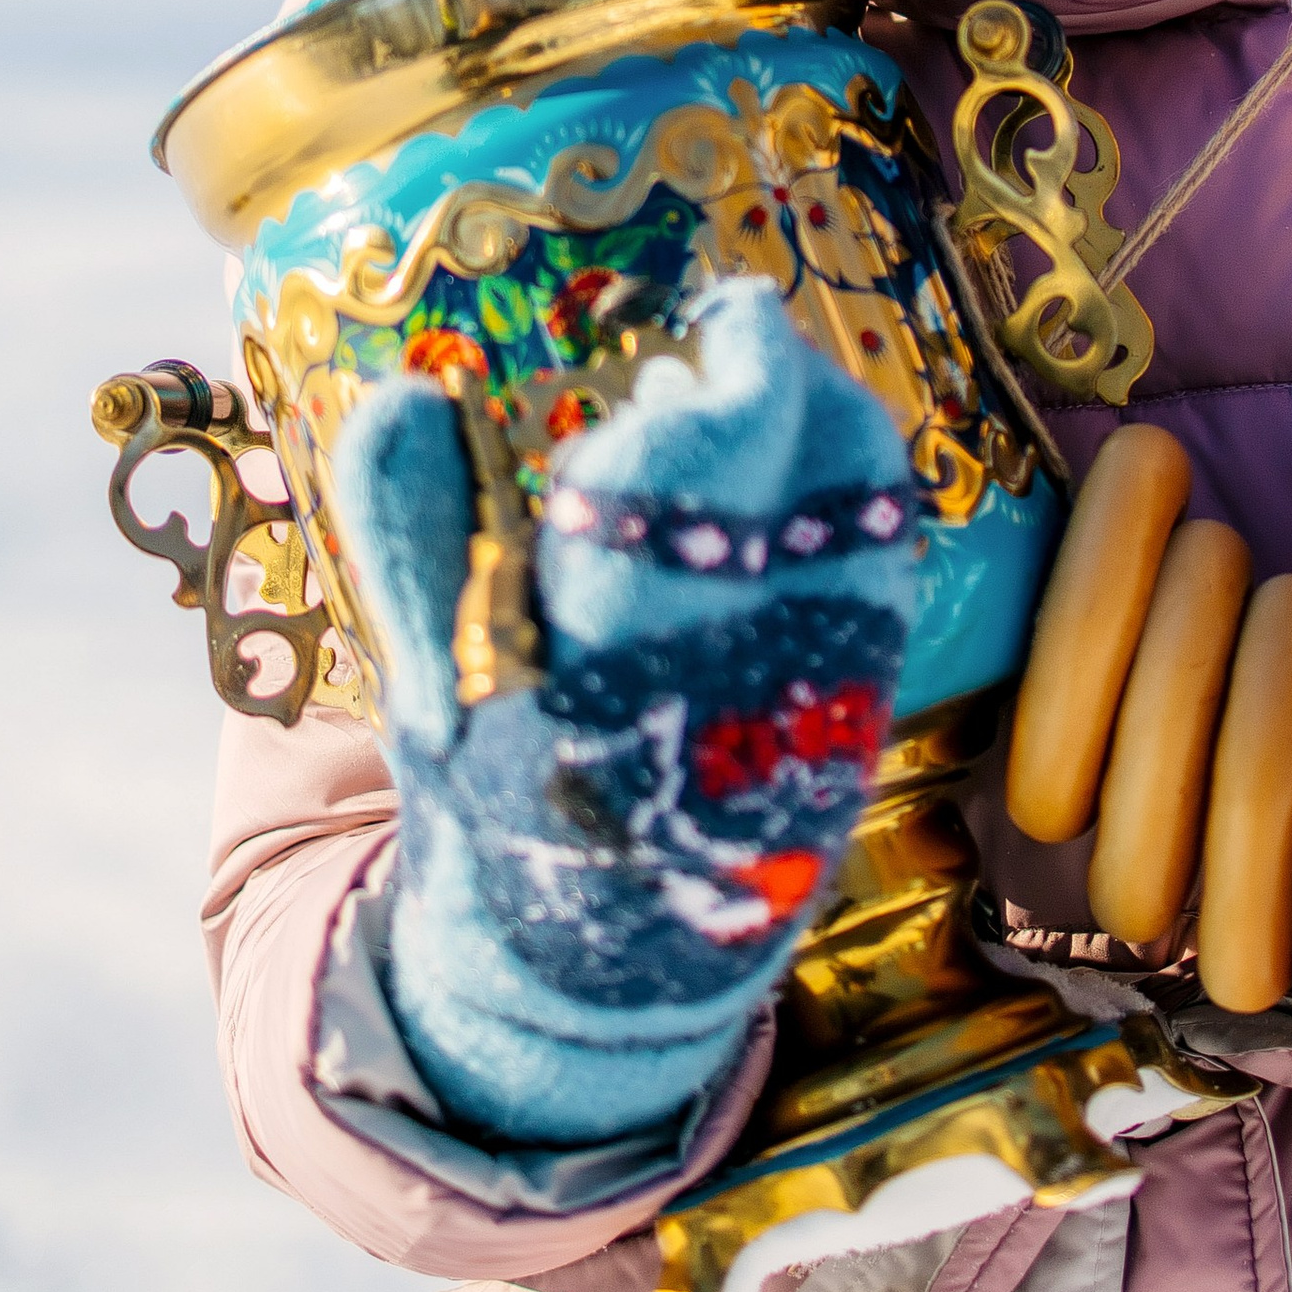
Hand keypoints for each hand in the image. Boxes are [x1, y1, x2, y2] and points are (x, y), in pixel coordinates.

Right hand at [333, 278, 920, 1147]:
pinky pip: (886, 581)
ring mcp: (802, 702)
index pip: (674, 486)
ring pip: (855, 522)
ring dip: (830, 431)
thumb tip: (406, 394)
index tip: (709, 317)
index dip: (713, 383)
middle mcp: (713, 679)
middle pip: (790, 487)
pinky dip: (863, 505)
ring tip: (778, 387)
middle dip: (779, 385)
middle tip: (741, 330)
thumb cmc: (498, 802)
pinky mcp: (860, 726)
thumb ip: (410, 531)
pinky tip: (825, 472)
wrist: (602, 974)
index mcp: (588, 663)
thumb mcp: (428, 682)